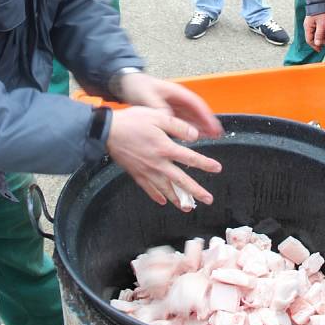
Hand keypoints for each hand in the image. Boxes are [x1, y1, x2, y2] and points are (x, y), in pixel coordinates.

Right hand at [106, 106, 222, 208]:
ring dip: (178, 199)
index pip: (190, 158)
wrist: (107, 132)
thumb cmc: (133, 121)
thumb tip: (195, 136)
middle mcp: (158, 163)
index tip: (217, 168)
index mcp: (165, 148)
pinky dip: (157, 196)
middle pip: (181, 180)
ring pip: (166, 189)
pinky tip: (162, 201)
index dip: (205, 164)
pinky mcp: (136, 174)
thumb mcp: (158, 116)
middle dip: (196, 191)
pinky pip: (149, 189)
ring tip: (188, 207)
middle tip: (208, 200)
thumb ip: (178, 126)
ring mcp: (146, 171)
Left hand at [118, 73, 223, 138]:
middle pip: (197, 111)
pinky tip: (194, 136)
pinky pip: (183, 120)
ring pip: (192, 117)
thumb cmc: (138, 86)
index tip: (214, 126)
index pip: (196, 104)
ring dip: (201, 126)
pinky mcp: (169, 111)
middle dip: (208, 122)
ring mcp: (174, 105)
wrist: (127, 83)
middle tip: (217, 134)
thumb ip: (158, 107)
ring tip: (211, 137)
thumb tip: (169, 119)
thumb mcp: (147, 96)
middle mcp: (178, 98)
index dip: (206, 115)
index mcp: (177, 92)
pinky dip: (190, 128)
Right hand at [304, 13, 324, 51]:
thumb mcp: (322, 24)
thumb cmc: (321, 12)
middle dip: (322, 39)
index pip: (309, 40)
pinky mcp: (315, 22)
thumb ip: (319, 35)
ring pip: (317, 33)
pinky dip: (324, 30)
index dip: (314, 46)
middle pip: (314, 38)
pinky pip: (319, 29)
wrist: (321, 1)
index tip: (320, 50)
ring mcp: (311, 24)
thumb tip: (317, 44)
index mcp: (308, 27)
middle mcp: (308, 26)